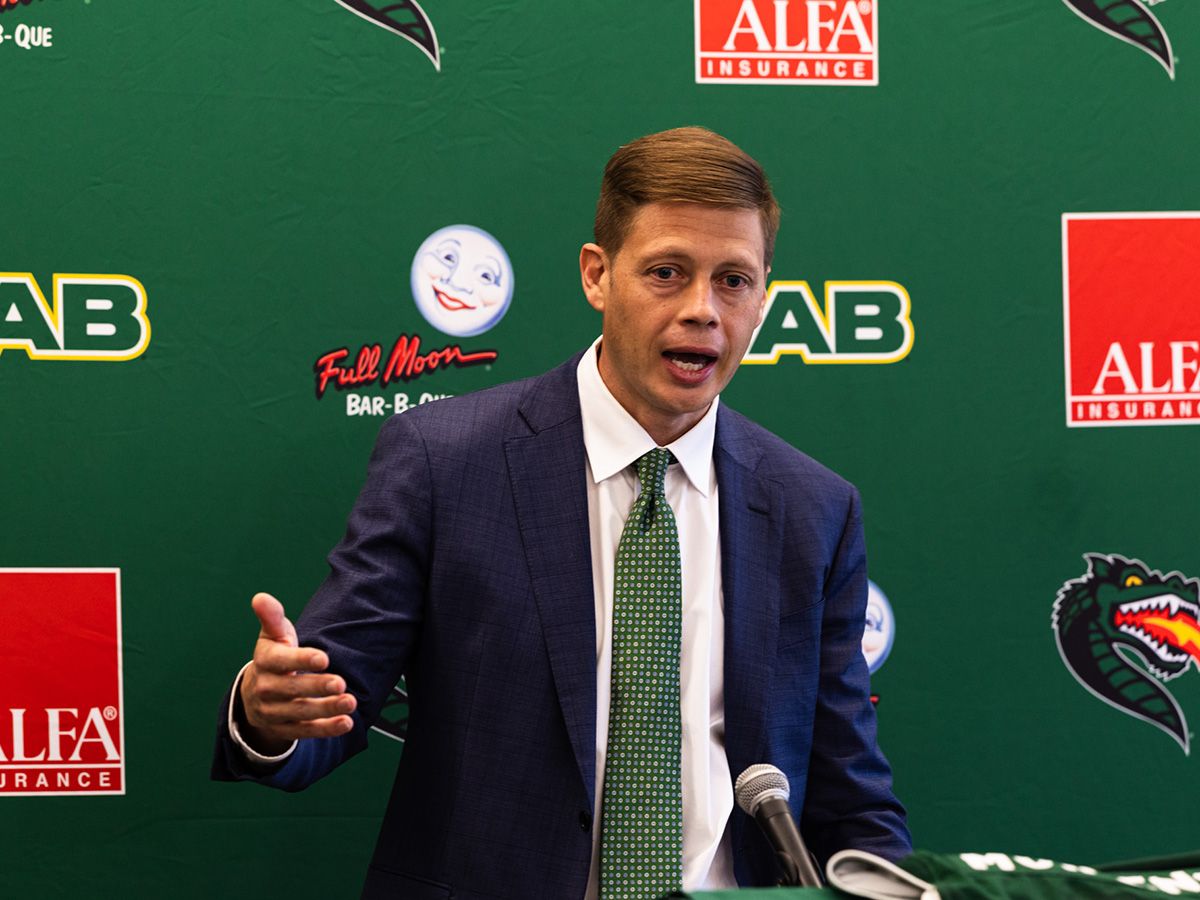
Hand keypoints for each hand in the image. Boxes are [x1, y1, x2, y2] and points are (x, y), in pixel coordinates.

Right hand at [238, 592, 355, 753]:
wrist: (255, 693)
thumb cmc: (274, 656)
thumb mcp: (272, 636)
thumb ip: (271, 617)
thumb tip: (260, 597)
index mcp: (264, 662)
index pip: (281, 661)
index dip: (301, 660)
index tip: (324, 658)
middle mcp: (266, 689)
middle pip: (292, 689)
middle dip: (317, 687)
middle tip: (342, 683)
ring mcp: (274, 711)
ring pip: (300, 712)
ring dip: (326, 709)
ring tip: (350, 701)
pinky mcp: (285, 729)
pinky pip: (305, 731)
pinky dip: (326, 729)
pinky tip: (346, 723)